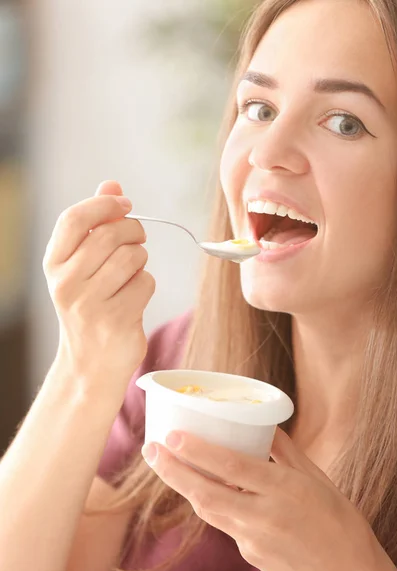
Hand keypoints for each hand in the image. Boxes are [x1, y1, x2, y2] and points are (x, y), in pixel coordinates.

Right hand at [43, 180, 155, 398]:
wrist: (90, 364)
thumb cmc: (89, 307)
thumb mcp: (81, 266)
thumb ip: (96, 225)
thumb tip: (112, 184)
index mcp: (53, 264)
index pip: (75, 218)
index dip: (104, 203)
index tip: (124, 204)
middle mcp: (66, 283)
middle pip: (112, 234)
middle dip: (133, 231)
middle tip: (136, 240)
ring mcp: (90, 304)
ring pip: (134, 257)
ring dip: (141, 261)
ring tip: (131, 273)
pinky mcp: (117, 320)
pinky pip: (146, 282)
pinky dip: (146, 285)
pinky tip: (134, 298)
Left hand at [142, 427, 387, 570]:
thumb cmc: (339, 523)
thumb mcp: (316, 478)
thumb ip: (285, 451)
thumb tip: (263, 426)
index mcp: (283, 491)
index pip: (231, 468)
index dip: (198, 452)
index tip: (172, 436)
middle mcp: (263, 517)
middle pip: (206, 493)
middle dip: (172, 471)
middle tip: (150, 449)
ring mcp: (254, 541)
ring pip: (209, 510)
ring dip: (185, 486)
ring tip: (166, 463)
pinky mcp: (250, 556)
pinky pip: (226, 524)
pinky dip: (216, 504)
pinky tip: (213, 490)